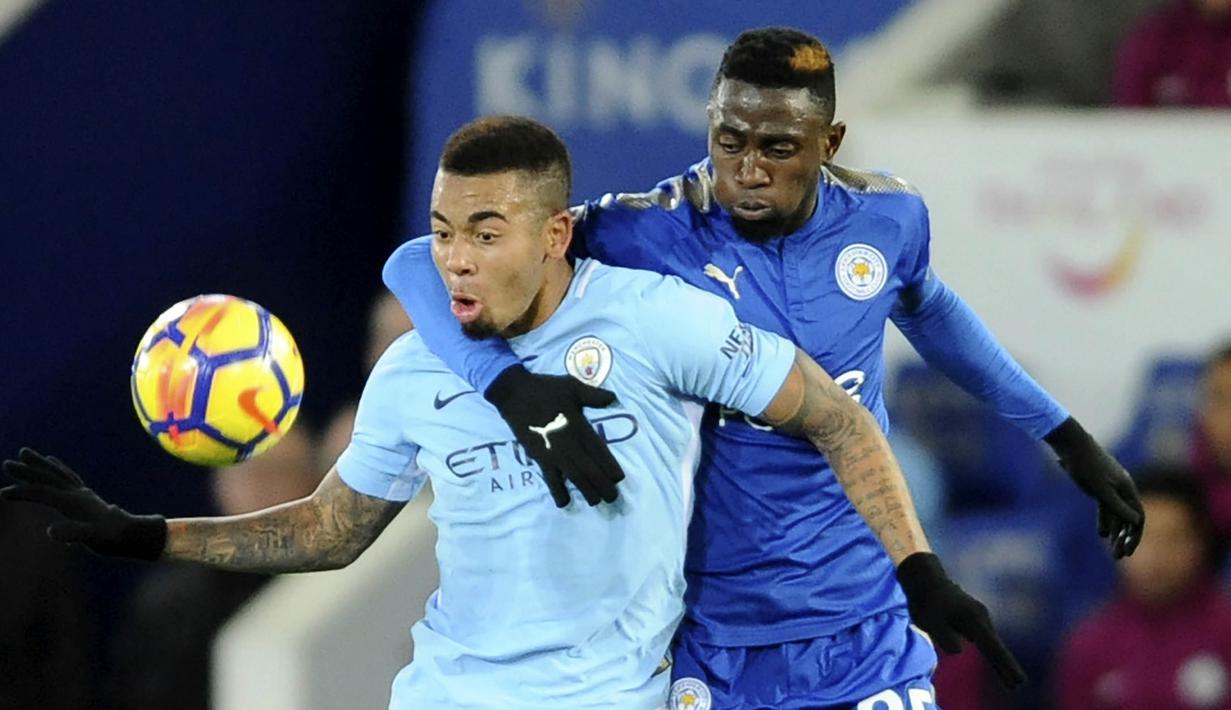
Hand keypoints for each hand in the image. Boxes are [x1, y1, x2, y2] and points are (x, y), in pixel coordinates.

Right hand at [0, 448, 165, 559]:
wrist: (131, 533)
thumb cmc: (111, 537)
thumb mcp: (91, 538)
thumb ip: (72, 534)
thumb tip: (51, 532)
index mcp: (73, 502)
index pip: (43, 494)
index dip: (23, 493)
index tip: (4, 494)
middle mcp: (76, 493)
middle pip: (48, 478)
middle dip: (28, 471)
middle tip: (7, 463)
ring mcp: (82, 492)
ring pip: (57, 473)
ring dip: (40, 464)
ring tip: (25, 452)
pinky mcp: (86, 495)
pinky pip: (68, 476)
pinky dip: (58, 468)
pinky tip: (52, 460)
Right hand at [485, 365, 625, 507]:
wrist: (514, 393)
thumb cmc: (545, 389)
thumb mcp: (573, 386)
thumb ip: (594, 396)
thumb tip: (613, 399)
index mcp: (580, 427)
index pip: (600, 452)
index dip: (610, 467)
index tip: (619, 479)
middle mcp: (569, 444)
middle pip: (590, 470)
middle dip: (603, 486)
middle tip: (612, 498)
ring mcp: (554, 453)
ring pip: (574, 478)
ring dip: (586, 491)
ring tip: (596, 502)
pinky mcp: (539, 457)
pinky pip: (550, 478)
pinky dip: (558, 491)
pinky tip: (564, 502)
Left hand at [897, 552, 1026, 688]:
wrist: (925, 578)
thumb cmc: (927, 601)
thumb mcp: (931, 622)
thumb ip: (946, 638)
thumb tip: (960, 649)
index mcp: (973, 619)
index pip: (991, 648)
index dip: (1004, 665)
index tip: (1018, 681)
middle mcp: (981, 618)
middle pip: (994, 648)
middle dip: (1005, 666)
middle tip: (1019, 684)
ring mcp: (979, 617)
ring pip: (986, 643)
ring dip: (997, 661)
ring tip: (1011, 679)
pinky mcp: (973, 619)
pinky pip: (981, 639)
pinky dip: (987, 650)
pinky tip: (988, 655)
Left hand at [1045, 417, 1144, 557]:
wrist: (1070, 445)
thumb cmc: (1086, 466)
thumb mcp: (1101, 490)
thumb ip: (1118, 506)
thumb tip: (1136, 522)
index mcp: (1128, 489)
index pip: (1138, 518)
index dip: (1134, 536)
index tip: (1127, 551)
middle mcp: (1123, 489)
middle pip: (1129, 518)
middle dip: (1125, 538)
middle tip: (1119, 556)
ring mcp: (1111, 488)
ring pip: (1117, 514)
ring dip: (1115, 532)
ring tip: (1111, 550)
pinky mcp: (1098, 487)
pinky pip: (1106, 508)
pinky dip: (1105, 521)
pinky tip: (1102, 534)